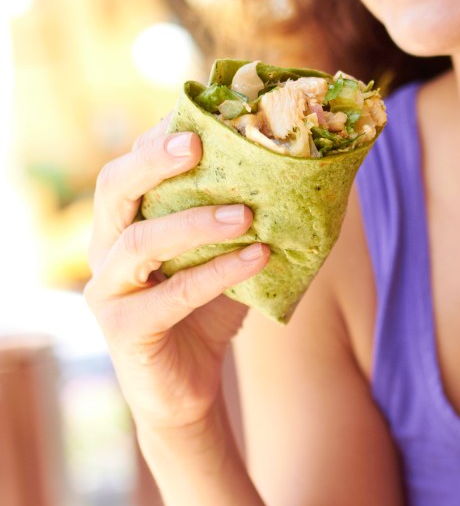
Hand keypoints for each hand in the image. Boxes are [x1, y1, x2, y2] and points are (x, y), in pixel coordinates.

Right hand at [84, 117, 269, 437]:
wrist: (188, 390)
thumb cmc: (209, 313)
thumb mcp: (226, 256)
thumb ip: (244, 218)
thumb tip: (306, 175)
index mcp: (125, 223)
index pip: (131, 166)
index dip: (158, 138)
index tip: (201, 115)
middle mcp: (106, 249)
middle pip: (114, 189)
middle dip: (152, 161)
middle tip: (197, 144)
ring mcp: (109, 290)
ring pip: (139, 241)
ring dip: (195, 222)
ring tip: (246, 214)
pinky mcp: (126, 328)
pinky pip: (172, 294)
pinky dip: (218, 272)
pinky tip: (258, 257)